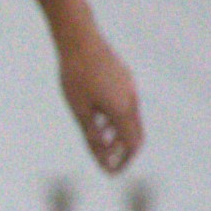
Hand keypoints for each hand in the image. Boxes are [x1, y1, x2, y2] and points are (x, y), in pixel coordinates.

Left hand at [56, 24, 143, 172]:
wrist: (79, 37)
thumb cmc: (75, 75)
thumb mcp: (80, 109)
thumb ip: (92, 135)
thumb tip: (102, 158)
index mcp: (123, 110)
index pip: (132, 145)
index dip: (123, 161)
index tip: (111, 172)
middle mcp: (132, 99)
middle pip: (135, 134)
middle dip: (123, 151)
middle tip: (108, 162)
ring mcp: (129, 87)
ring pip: (129, 118)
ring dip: (118, 134)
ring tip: (102, 143)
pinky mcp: (123, 77)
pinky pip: (125, 104)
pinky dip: (116, 118)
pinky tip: (99, 119)